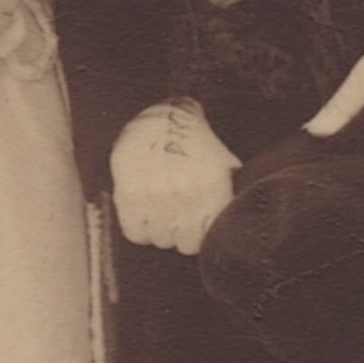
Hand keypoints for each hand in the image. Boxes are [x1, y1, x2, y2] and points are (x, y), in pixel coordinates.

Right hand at [110, 98, 239, 252]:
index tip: (195, 229)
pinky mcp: (131, 195)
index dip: (200, 237)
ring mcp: (157, 198)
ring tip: (158, 212)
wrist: (162, 117)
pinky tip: (142, 214)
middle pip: (183, 245)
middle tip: (175, 220)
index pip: (207, 241)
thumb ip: (227, 197)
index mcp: (214, 193)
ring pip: (160, 240)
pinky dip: (138, 228)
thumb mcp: (224, 165)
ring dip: (159, 230)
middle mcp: (187, 198)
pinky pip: (136, 234)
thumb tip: (233, 225)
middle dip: (180, 234)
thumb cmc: (195, 143)